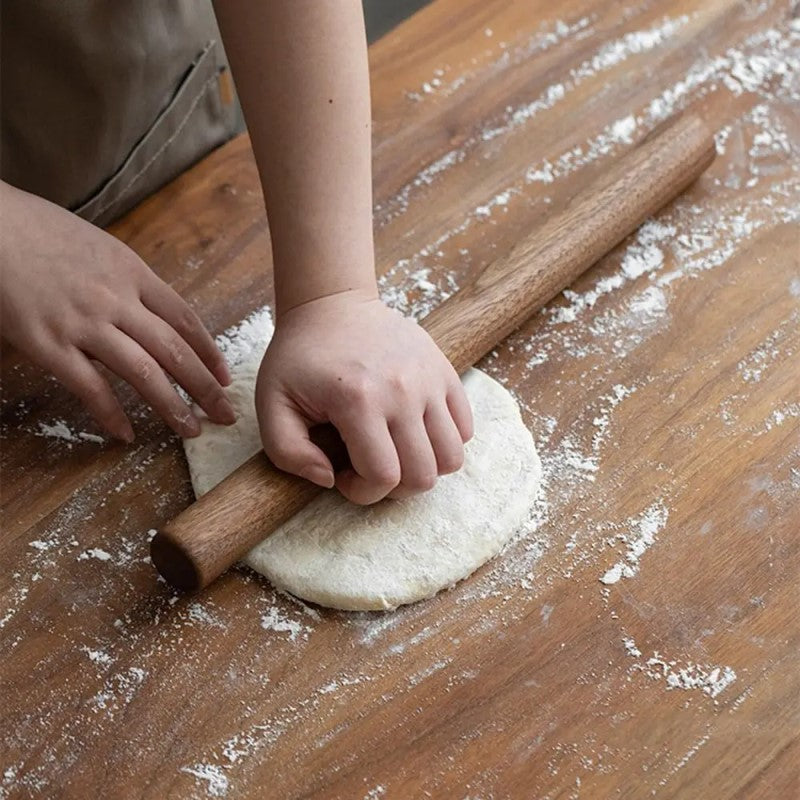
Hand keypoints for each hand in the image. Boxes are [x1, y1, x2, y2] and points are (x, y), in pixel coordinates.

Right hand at [0, 183, 234, 440]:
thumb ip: (131, 282)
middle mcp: (117, 300)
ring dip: (173, 406)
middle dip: (206, 388)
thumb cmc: (41, 232)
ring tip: (191, 430)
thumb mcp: (101, 248)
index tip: (225, 378)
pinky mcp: (48, 344)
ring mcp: (84, 323)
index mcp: (133, 273)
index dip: (210, 353)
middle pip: (175, 350)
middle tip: (225, 415)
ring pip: (143, 372)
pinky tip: (127, 434)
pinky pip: (90, 387)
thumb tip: (157, 314)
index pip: (186, 320)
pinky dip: (111, 413)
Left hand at [256, 289, 473, 503]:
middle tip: (370, 468)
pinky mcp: (444, 372)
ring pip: (452, 457)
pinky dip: (445, 442)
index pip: (383, 477)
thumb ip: (288, 453)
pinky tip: (414, 433)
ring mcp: (429, 380)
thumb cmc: (299, 357)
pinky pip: (465, 427)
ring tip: (396, 453)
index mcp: (358, 401)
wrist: (332, 304)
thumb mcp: (270, 404)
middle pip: (423, 475)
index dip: (363, 493)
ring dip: (425, 469)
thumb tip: (329, 479)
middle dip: (395, 489)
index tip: (342, 477)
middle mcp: (402, 391)